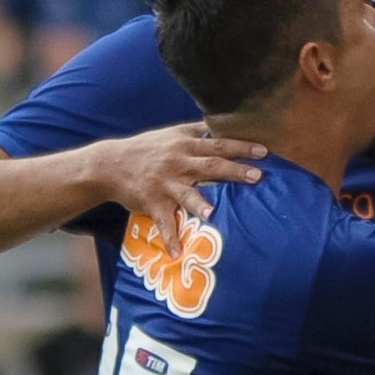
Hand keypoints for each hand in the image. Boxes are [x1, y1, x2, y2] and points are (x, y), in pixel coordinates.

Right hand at [91, 122, 264, 254]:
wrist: (110, 164)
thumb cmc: (148, 148)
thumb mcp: (172, 134)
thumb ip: (199, 130)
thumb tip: (225, 121)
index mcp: (185, 146)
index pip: (218, 145)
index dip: (241, 147)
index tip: (264, 152)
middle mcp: (177, 164)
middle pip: (210, 166)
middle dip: (234, 171)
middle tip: (256, 176)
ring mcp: (165, 184)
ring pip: (185, 195)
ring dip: (199, 204)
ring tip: (214, 213)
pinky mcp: (152, 203)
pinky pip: (162, 223)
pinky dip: (169, 238)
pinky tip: (177, 253)